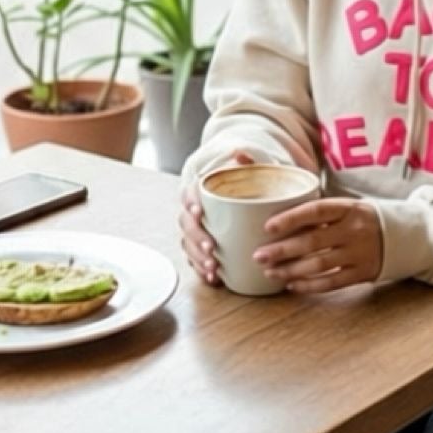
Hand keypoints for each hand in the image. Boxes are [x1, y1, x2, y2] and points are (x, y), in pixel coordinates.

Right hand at [179, 152, 253, 285]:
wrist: (243, 199)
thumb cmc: (242, 185)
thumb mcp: (246, 172)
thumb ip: (243, 163)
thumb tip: (240, 154)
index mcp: (199, 192)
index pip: (188, 195)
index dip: (191, 203)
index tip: (200, 212)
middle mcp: (193, 213)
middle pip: (186, 224)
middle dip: (196, 237)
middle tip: (210, 247)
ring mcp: (195, 232)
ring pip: (188, 245)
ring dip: (198, 258)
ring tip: (213, 268)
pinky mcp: (201, 248)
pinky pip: (195, 261)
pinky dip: (202, 271)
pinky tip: (213, 279)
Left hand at [253, 196, 383, 293]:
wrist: (405, 236)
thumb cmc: (364, 219)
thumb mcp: (348, 207)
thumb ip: (320, 211)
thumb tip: (278, 212)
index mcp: (349, 208)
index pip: (316, 210)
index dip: (291, 218)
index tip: (268, 227)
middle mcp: (354, 230)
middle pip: (313, 241)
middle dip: (282, 250)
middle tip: (259, 256)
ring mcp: (359, 253)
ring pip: (319, 265)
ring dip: (291, 270)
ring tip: (270, 273)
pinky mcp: (362, 273)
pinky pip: (332, 282)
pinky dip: (310, 285)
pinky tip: (292, 285)